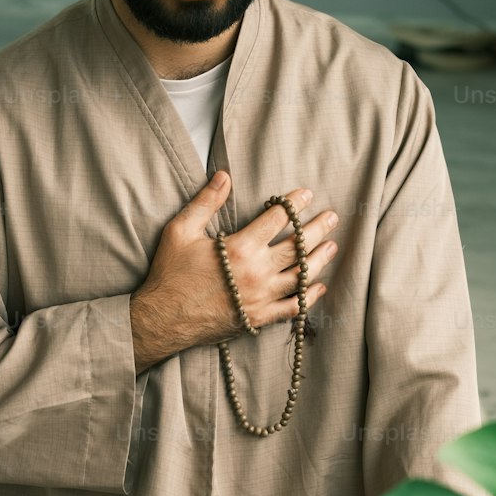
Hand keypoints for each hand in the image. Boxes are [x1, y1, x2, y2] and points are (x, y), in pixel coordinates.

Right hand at [132, 173, 339, 361]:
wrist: (162, 319)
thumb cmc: (170, 274)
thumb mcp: (181, 231)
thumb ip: (205, 202)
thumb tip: (224, 175)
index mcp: (239, 248)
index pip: (277, 219)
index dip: (294, 204)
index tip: (306, 194)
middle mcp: (256, 272)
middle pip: (297, 247)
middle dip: (317, 229)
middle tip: (332, 217)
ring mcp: (260, 298)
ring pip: (301, 276)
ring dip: (319, 260)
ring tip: (332, 246)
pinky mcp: (258, 318)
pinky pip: (293, 308)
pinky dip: (308, 297)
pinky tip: (318, 287)